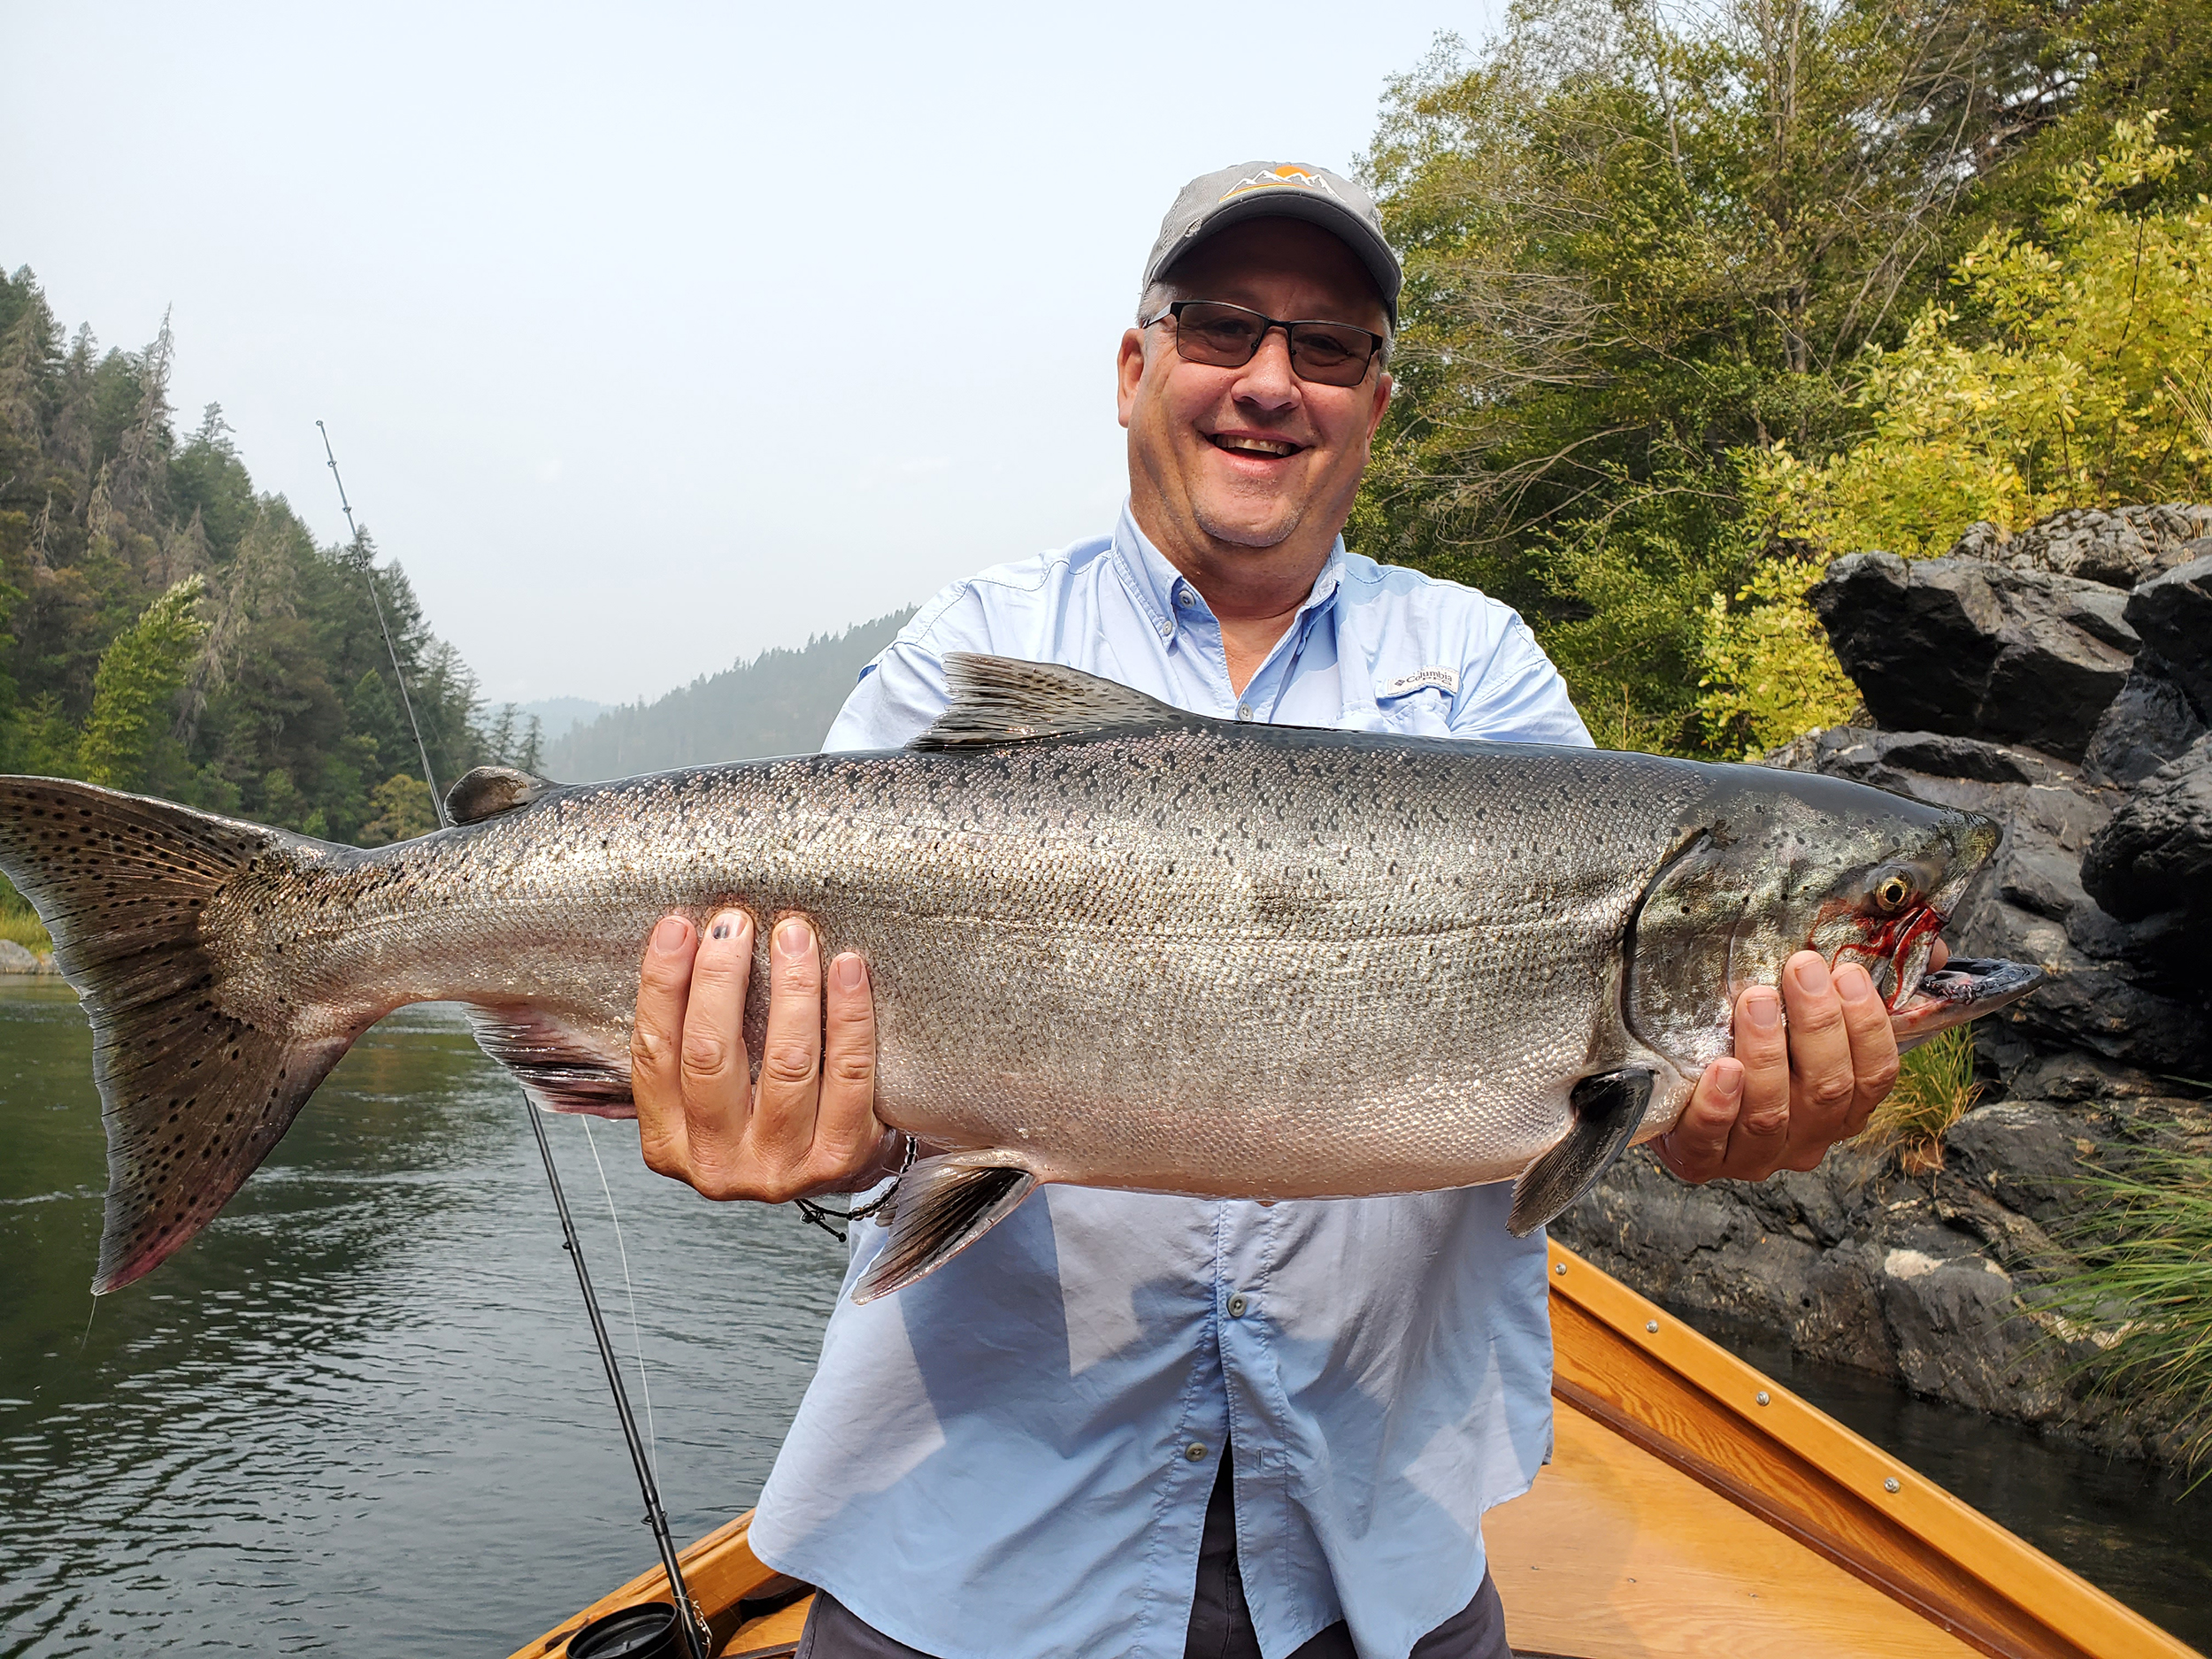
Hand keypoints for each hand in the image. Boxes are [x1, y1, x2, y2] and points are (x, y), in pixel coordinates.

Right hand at [632, 909, 895, 1201]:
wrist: (834, 1166)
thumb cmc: (761, 1111)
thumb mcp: (709, 1090)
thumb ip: (692, 1038)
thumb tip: (690, 939)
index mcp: (668, 1142)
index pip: (654, 1053)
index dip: (663, 984)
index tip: (678, 926)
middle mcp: (718, 1163)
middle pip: (711, 1055)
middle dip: (721, 978)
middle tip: (736, 923)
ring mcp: (781, 1166)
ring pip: (786, 1062)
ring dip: (791, 987)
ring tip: (794, 936)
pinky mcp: (841, 1156)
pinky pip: (849, 1073)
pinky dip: (850, 1015)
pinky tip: (848, 970)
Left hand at [1653, 941, 1944, 1183]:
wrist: (1668, 1088)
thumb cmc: (1742, 1040)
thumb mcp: (1797, 1011)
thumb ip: (1855, 984)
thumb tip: (1932, 947)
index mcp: (1841, 1107)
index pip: (1876, 1076)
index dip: (1868, 1025)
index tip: (1847, 972)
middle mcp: (1806, 1137)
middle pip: (1827, 1090)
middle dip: (1817, 1024)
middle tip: (1800, 968)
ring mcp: (1754, 1156)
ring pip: (1773, 1114)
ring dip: (1768, 1053)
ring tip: (1756, 1000)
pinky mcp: (1700, 1161)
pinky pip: (1712, 1142)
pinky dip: (1720, 1106)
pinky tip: (1722, 1068)